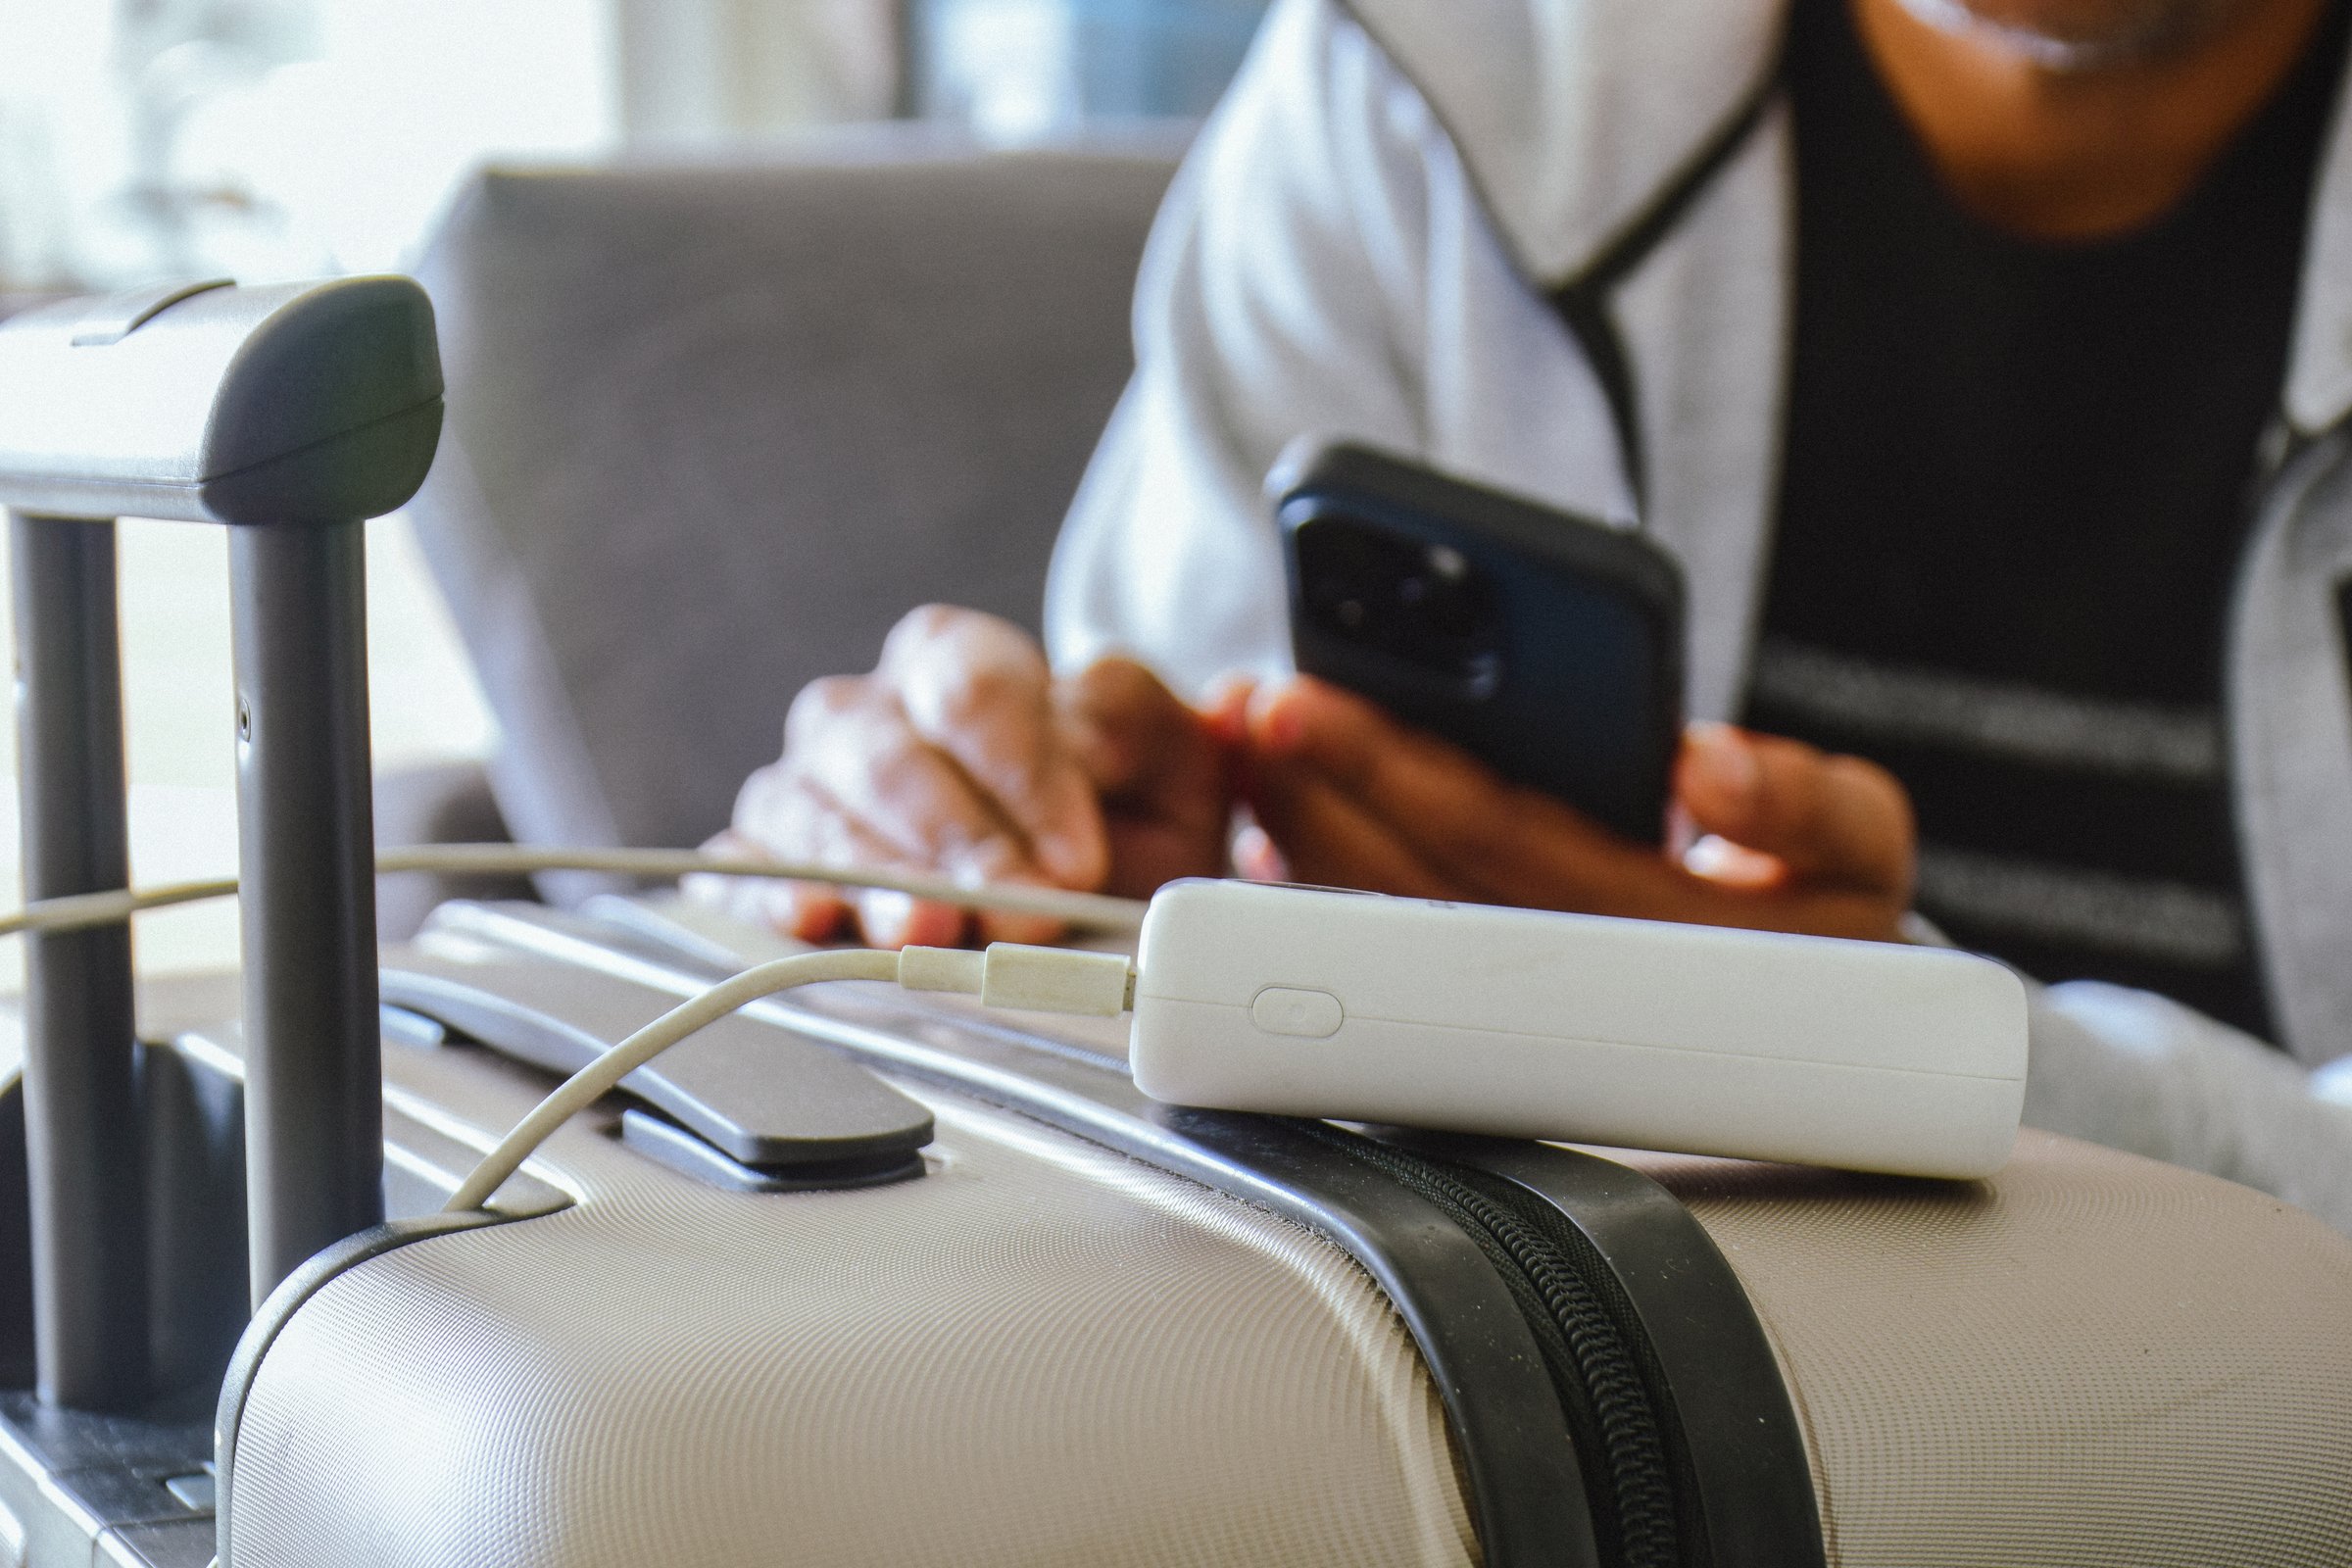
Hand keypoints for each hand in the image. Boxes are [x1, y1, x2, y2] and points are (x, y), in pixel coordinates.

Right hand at [690, 606, 1233, 946]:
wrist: (1096, 893)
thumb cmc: (1122, 816)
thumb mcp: (1164, 756)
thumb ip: (1132, 720)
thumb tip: (1095, 736)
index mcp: (953, 660)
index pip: (968, 688)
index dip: (1022, 772)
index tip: (1076, 854)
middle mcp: (867, 713)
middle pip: (884, 753)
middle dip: (955, 837)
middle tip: (1020, 907)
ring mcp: (806, 790)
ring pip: (810, 810)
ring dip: (877, 877)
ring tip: (933, 931)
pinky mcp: (764, 866)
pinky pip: (743, 868)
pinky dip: (772, 894)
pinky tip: (815, 917)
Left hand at [1238, 676, 1914, 942]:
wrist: (1819, 1016)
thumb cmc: (1815, 903)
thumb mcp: (1854, 845)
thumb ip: (1804, 803)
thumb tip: (1708, 762)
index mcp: (1649, 926)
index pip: (1497, 837)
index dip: (1392, 772)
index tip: (1307, 703)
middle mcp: (1563, 975)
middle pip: (1406, 874)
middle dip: (1316, 781)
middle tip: (1252, 702)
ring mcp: (1511, 1001)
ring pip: (1375, 912)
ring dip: (1298, 823)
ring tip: (1248, 738)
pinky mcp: (1478, 1003)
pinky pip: (1372, 938)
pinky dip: (1309, 869)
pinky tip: (1265, 815)